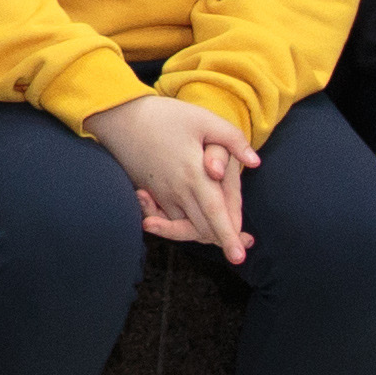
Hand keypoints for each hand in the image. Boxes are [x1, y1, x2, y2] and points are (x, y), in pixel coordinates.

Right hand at [82, 89, 258, 261]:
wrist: (120, 118)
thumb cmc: (165, 116)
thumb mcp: (204, 119)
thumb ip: (233, 139)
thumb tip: (256, 162)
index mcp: (194, 174)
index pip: (216, 213)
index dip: (229, 236)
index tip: (239, 258)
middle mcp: (178, 190)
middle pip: (203, 228)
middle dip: (222, 239)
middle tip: (242, 247)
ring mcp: (162, 195)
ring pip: (186, 228)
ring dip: (203, 234)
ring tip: (223, 235)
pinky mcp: (151, 194)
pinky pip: (171, 220)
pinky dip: (184, 226)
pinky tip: (196, 220)